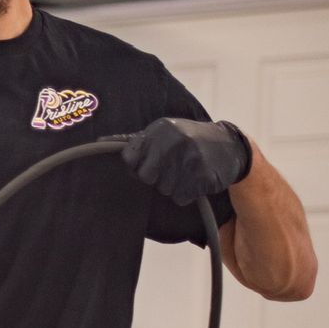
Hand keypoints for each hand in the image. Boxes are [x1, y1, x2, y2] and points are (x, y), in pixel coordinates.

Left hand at [122, 118, 251, 202]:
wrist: (229, 145)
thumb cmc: (187, 140)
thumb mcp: (162, 132)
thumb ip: (133, 140)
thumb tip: (99, 141)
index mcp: (160, 129)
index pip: (129, 158)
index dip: (137, 166)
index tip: (150, 163)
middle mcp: (174, 141)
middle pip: (146, 177)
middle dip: (156, 177)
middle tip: (170, 168)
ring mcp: (189, 158)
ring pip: (163, 189)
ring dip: (173, 186)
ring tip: (186, 171)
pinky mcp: (202, 176)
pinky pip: (180, 197)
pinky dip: (187, 193)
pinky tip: (195, 180)